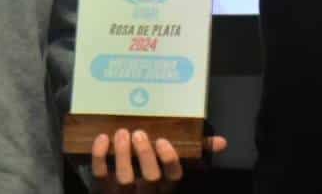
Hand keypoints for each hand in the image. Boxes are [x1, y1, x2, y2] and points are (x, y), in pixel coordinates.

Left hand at [90, 128, 227, 192]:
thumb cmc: (151, 174)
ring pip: (124, 179)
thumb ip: (196, 153)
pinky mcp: (102, 190)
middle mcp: (147, 193)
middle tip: (139, 133)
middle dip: (145, 155)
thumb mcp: (172, 167)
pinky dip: (99, 156)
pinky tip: (102, 139)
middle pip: (150, 178)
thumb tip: (222, 141)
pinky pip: (100, 176)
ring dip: (122, 155)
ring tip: (122, 133)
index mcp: (166, 187)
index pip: (173, 177)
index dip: (169, 160)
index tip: (163, 141)